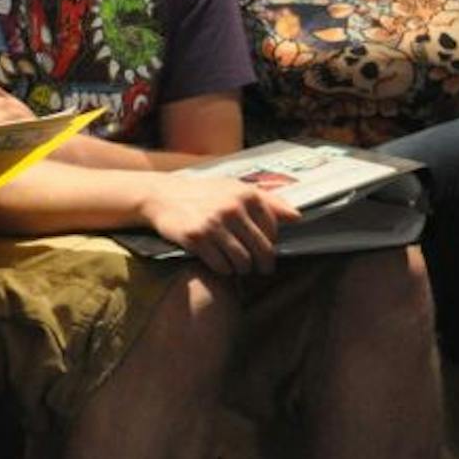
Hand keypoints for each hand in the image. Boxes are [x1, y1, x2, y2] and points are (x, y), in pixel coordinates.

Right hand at [142, 174, 298, 275]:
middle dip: (262, 263)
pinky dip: (223, 270)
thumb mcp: (234, 188)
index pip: (272, 230)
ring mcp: (214, 224)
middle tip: (259, 269)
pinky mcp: (196, 238)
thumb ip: (268, 201)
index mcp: (246, 194)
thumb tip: (297, 217)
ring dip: (242, 268)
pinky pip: (220, 265)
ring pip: (242, 261)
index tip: (262, 248)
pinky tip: (219, 264)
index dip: (269, 243)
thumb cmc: (202, 193)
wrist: (161, 195)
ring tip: (238, 266)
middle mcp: (232, 208)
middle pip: (262, 249)